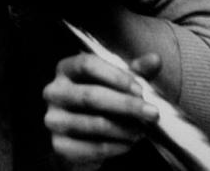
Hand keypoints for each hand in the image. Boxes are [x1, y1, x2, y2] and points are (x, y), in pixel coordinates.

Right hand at [43, 51, 159, 168]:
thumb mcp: (116, 82)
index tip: (140, 89)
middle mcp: (54, 91)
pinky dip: (116, 147)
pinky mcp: (60, 146)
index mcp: (66, 69)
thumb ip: (135, 72)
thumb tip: (155, 60)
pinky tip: (129, 144)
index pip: (87, 64)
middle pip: (91, 96)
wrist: (79, 137)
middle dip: (126, 105)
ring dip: (124, 128)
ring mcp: (54, 119)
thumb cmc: (99, 101)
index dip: (115, 76)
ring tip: (142, 130)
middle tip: (152, 113)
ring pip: (94, 124)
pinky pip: (93, 148)